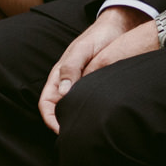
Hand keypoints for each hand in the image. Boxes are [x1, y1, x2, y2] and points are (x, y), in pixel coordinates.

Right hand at [39, 6, 152, 131]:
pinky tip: (102, 119)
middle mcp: (68, 84)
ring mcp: (83, 87)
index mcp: (59, 77)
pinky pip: (90, 104)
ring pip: (75, 109)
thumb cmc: (97, 37)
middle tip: (80, 137)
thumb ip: (71, 68)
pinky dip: (92, 113)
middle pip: (60, 111)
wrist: (118, 28)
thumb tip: (64, 92)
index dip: (50, 120)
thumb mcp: (82, 50)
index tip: (62, 132)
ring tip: (90, 131)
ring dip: (78, 120)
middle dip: (65, 125)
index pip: (47, 104)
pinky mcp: (97, 87)